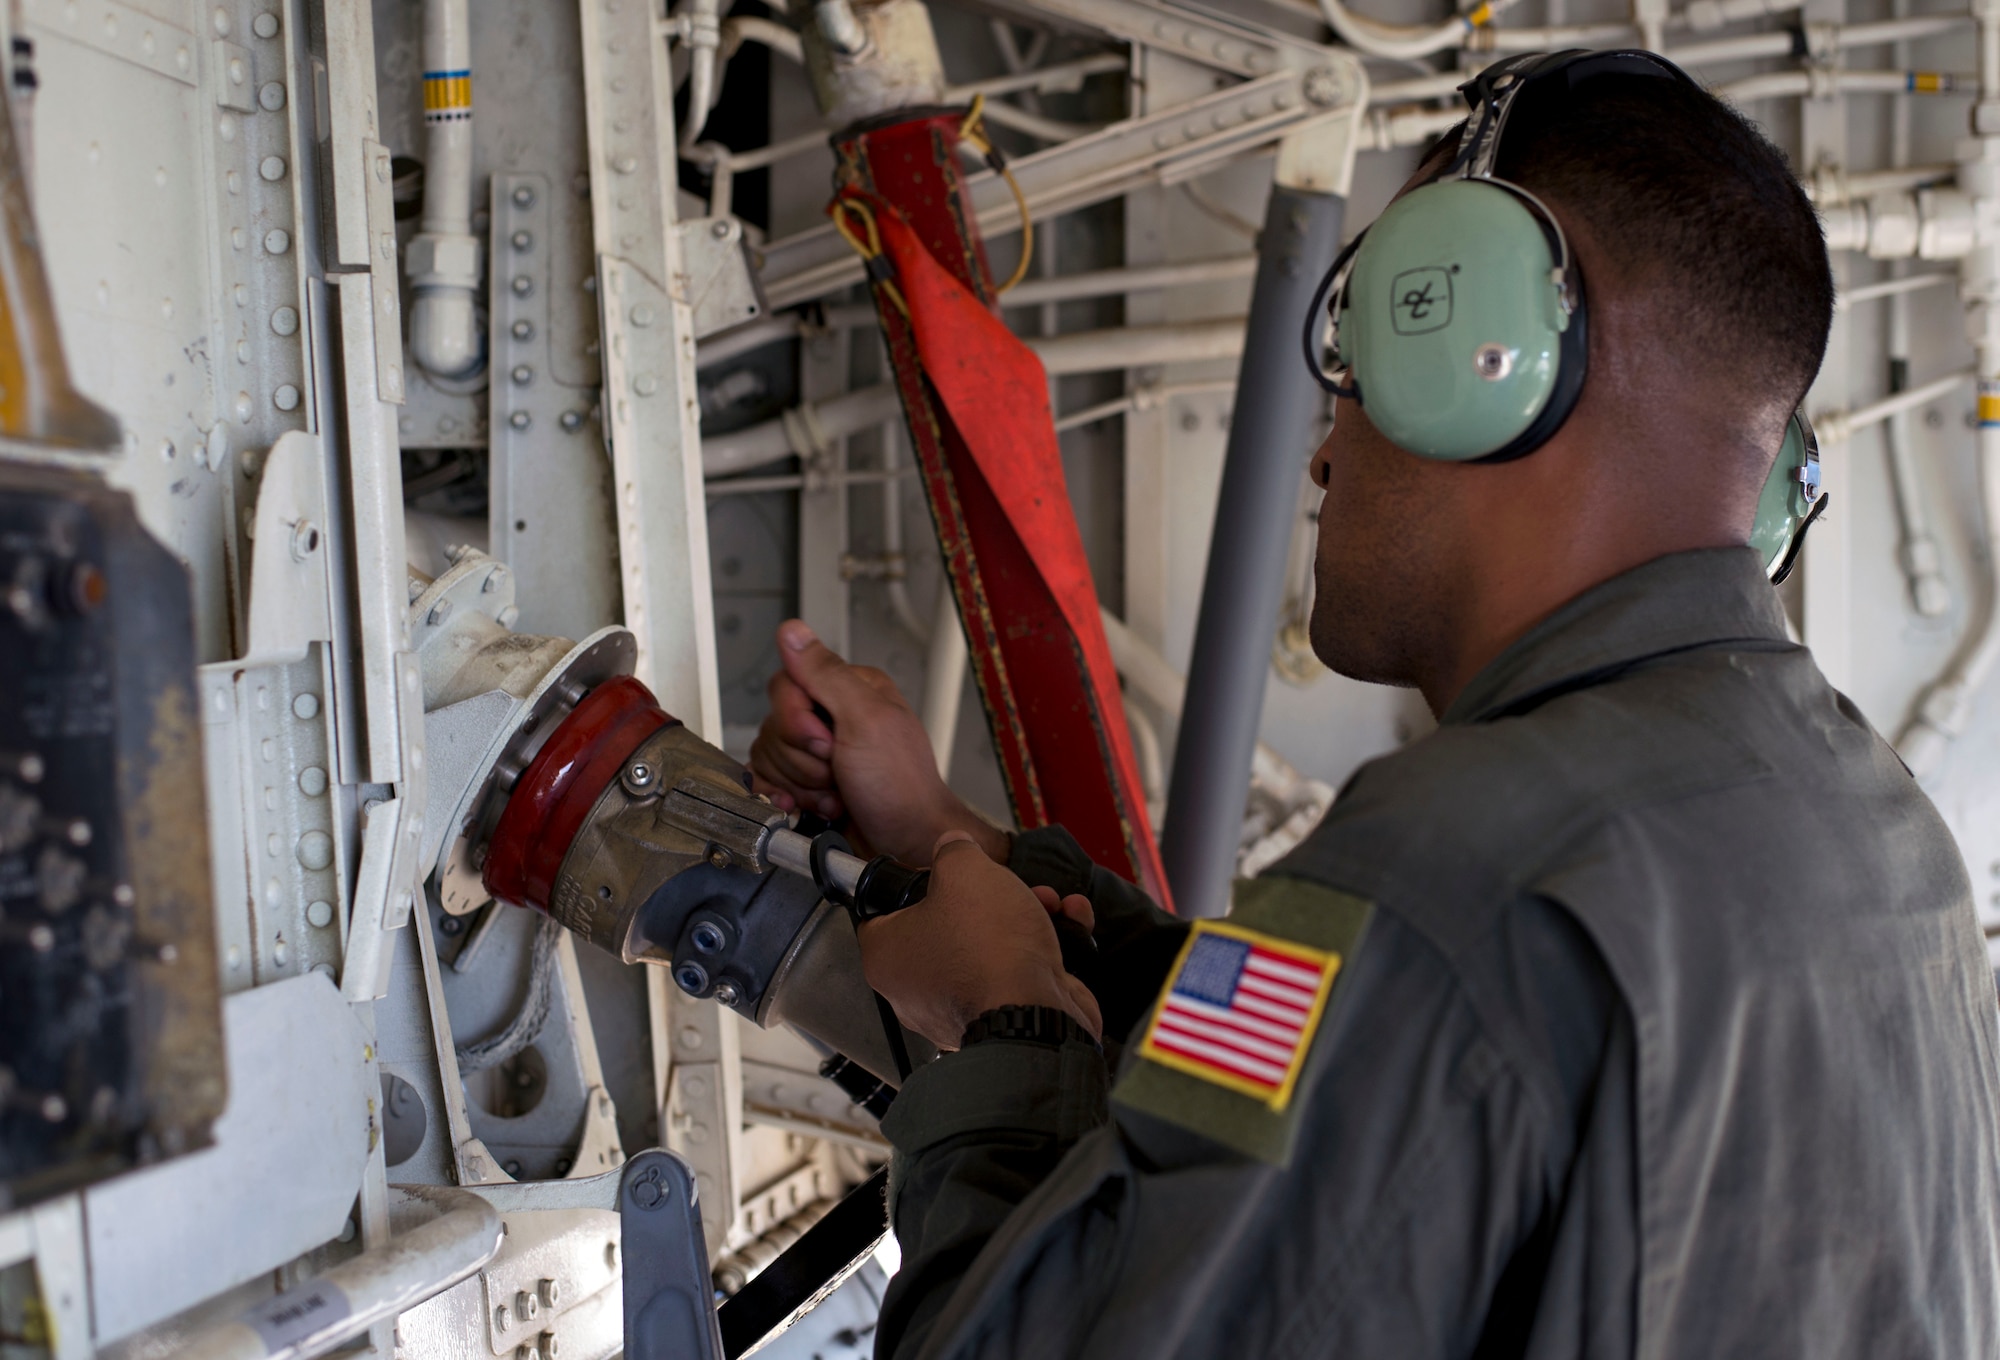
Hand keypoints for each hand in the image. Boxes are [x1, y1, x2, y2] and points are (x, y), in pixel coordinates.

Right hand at [749, 620, 1007, 865]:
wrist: (906, 845)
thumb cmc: (900, 786)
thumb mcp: (867, 720)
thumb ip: (826, 674)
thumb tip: (792, 630)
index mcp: (849, 689)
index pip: (787, 685)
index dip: (797, 720)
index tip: (827, 742)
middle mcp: (831, 716)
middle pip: (774, 724)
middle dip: (803, 760)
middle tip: (838, 771)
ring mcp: (817, 752)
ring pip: (770, 756)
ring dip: (802, 784)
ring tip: (837, 794)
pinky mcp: (805, 782)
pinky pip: (769, 782)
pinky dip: (788, 799)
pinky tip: (814, 807)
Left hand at [858, 833, 1101, 1049]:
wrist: (1036, 1013)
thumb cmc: (986, 948)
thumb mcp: (963, 871)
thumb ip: (953, 852)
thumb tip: (953, 846)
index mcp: (887, 956)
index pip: (883, 913)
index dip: (911, 886)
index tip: (936, 874)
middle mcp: (916, 989)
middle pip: (948, 926)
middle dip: (988, 897)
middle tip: (1003, 883)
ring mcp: (962, 1006)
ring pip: (989, 947)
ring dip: (1024, 915)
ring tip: (1047, 901)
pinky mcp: (1004, 1017)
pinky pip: (1019, 972)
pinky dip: (1047, 946)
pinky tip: (1069, 921)